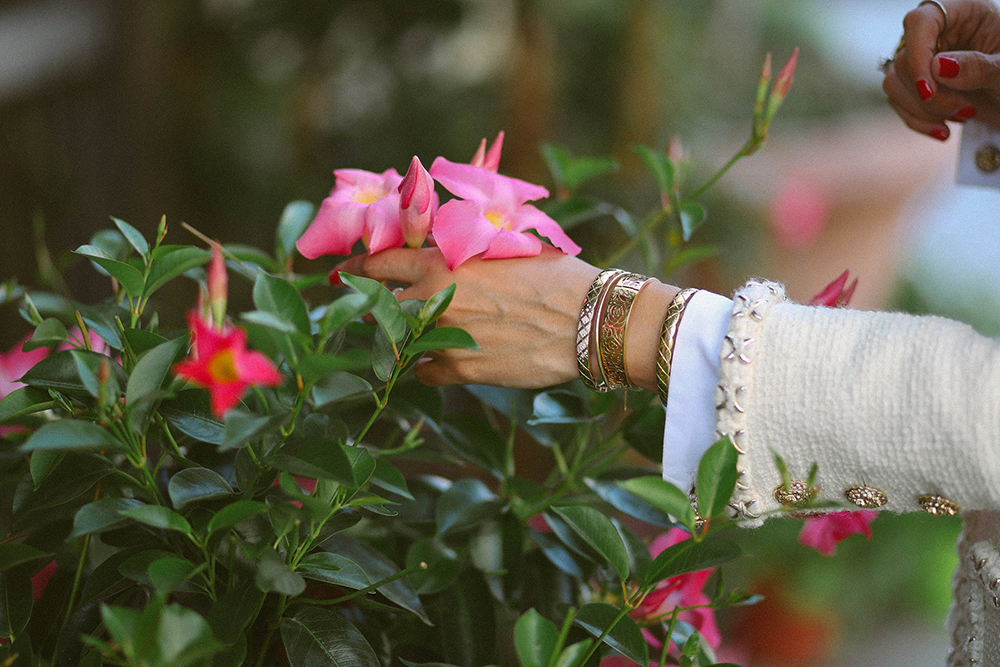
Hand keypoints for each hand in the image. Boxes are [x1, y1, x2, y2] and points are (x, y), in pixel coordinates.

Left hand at [339, 246, 600, 387]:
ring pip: (399, 343)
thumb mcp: (505, 246)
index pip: (378, 263)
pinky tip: (445, 359)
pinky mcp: (461, 370)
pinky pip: (424, 372)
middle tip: (380, 311)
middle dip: (377, 308)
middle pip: (379, 307)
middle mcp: (433, 299)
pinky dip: (429, 367)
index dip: (357, 269)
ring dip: (404, 339)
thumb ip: (466, 248)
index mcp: (440, 261)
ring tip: (418, 337)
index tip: (344, 274)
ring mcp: (444, 337)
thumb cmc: (555, 276)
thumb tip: (447, 244)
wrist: (586, 319)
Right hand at [883, 0, 999, 137]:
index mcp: (965, 12)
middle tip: (965, 110)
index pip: (921, 22)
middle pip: (905, 58)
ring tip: (962, 116)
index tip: (929, 91)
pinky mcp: (912, 81)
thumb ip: (978, 67)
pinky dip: (918, 120)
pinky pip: (897, 101)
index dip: (918, 55)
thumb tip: (937, 67)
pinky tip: (944, 129)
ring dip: (923, 109)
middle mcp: (937, 31)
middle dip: (930, 95)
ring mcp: (921, 56)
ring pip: (894, 81)